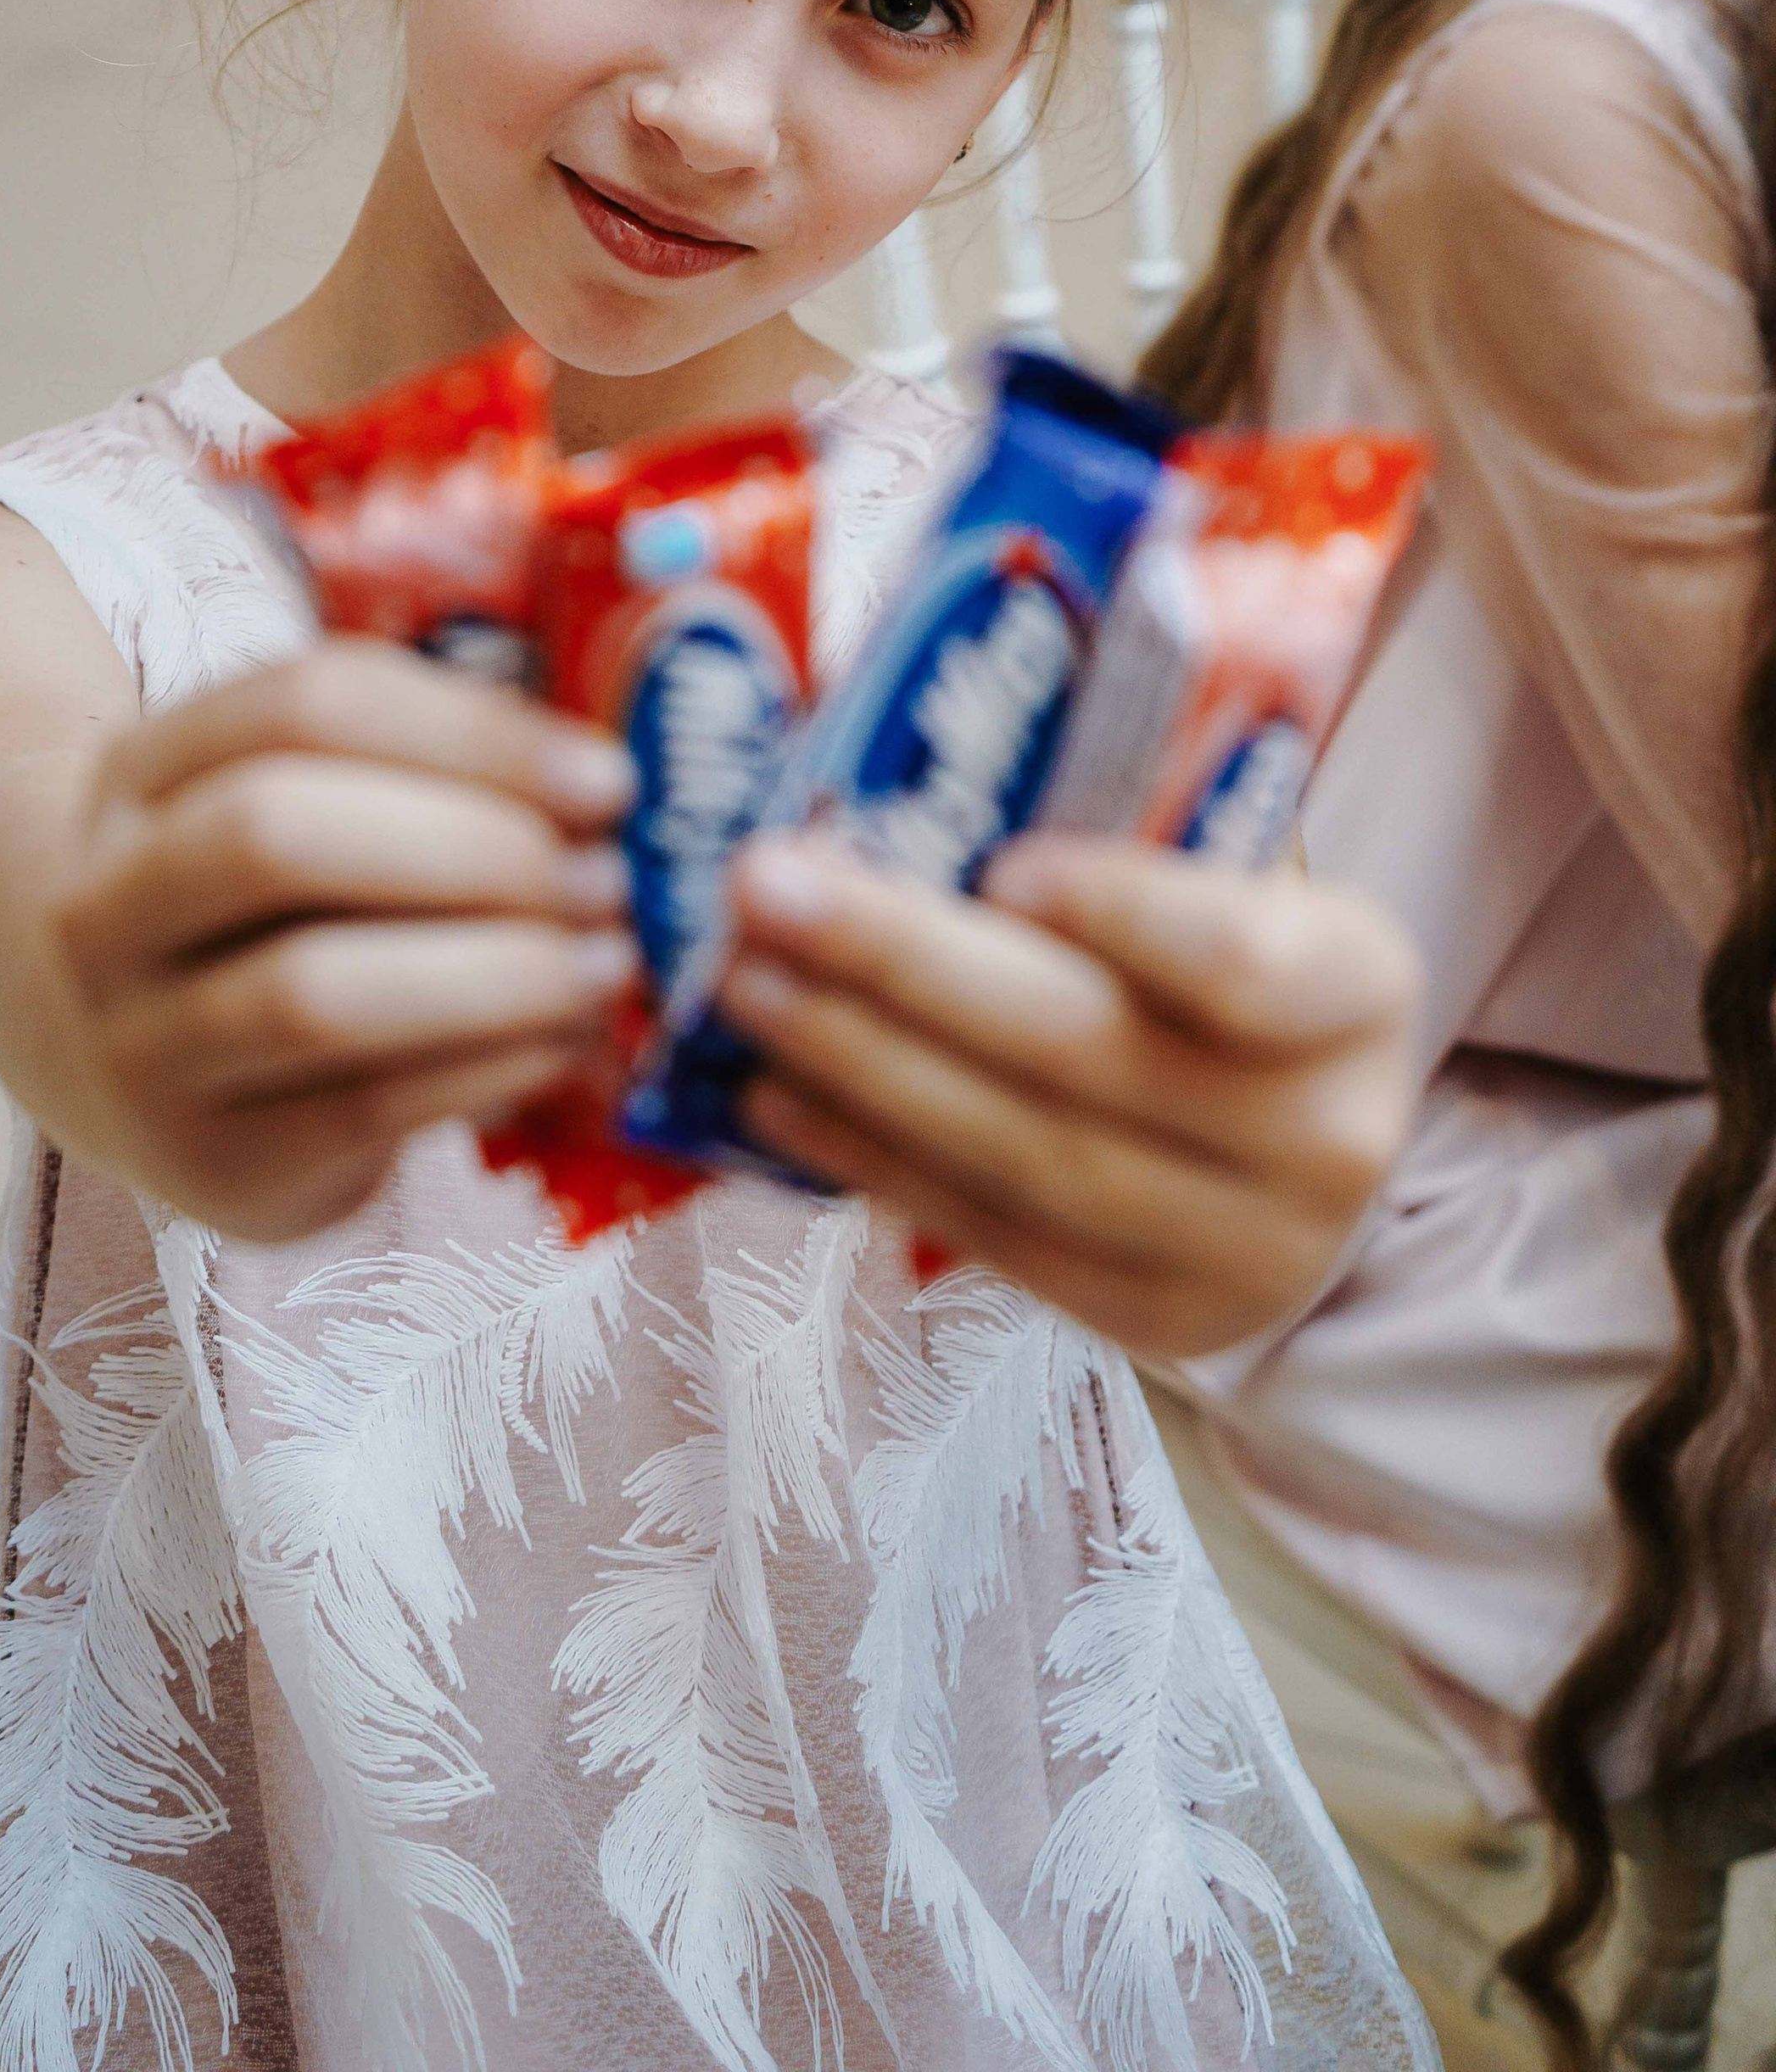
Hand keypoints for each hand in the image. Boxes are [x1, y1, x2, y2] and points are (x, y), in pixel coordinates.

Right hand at [0, 641, 638, 1241]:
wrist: (106, 1054)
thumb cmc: (257, 908)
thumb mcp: (293, 805)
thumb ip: (418, 773)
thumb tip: (603, 786)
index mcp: (139, 775)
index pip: (304, 706)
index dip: (473, 733)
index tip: (607, 776)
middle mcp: (104, 905)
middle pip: (277, 835)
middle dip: (474, 850)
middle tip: (606, 877)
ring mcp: (138, 1047)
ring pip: (311, 991)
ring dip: (494, 972)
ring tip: (605, 964)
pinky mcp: (209, 1164)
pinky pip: (362, 1108)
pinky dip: (487, 1065)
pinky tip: (565, 1040)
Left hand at [713, 831, 1420, 1357]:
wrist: (1299, 1148)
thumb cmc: (1216, 966)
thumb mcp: (1216, 875)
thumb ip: (1104, 826)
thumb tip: (889, 781)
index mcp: (1357, 985)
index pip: (1243, 958)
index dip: (1120, 914)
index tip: (996, 865)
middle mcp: (1325, 1133)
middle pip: (1088, 1051)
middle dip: (905, 964)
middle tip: (766, 889)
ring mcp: (1246, 1252)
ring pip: (1025, 1158)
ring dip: (860, 1066)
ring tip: (745, 987)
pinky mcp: (1154, 1321)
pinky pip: (994, 1237)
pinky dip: (873, 1159)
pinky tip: (778, 1093)